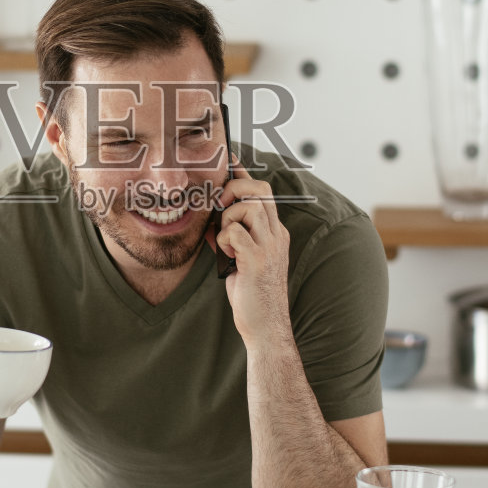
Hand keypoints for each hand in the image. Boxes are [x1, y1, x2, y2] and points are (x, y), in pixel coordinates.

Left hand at [207, 161, 290, 344]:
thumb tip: (210, 224)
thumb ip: (229, 239)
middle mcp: (276, 235)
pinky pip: (235, 233)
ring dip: (228, 219)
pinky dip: (224, 240)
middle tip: (219, 207)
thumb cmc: (253, 296)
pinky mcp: (257, 261)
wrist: (266, 327)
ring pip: (247, 207)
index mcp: (275, 233)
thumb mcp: (241, 261)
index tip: (228, 159)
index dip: (243, 173)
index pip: (262, 192)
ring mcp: (269, 247)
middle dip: (234, 189)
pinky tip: (227, 255)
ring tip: (226, 241)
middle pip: (259, 189)